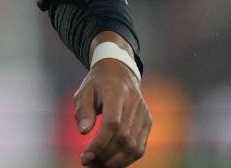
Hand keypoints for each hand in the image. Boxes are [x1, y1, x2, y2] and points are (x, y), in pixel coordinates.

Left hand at [73, 38, 150, 166]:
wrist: (120, 73)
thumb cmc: (98, 84)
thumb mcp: (84, 91)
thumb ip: (83, 110)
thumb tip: (83, 131)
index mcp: (116, 93)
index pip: (112, 123)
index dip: (99, 143)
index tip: (85, 156)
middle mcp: (134, 104)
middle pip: (123, 138)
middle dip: (105, 156)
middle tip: (88, 163)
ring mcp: (144, 114)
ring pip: (134, 146)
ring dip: (116, 162)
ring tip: (98, 166)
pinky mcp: (148, 123)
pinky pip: (140, 147)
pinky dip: (126, 159)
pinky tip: (111, 162)